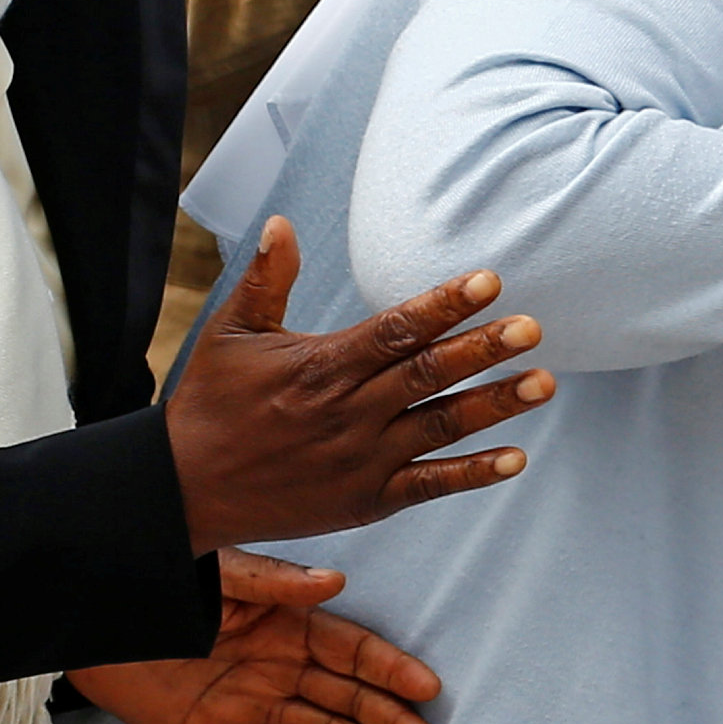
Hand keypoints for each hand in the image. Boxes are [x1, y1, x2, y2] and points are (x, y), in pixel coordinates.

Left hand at [67, 549, 447, 723]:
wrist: (97, 628)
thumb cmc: (164, 589)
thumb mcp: (219, 578)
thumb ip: (274, 583)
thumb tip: (336, 583)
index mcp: (289, 624)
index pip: (353, 651)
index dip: (390, 670)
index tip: (427, 689)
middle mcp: (282, 667)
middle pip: (349, 700)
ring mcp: (254, 704)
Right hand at [163, 217, 555, 556]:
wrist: (179, 492)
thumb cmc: (209, 405)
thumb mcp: (229, 335)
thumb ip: (266, 281)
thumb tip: (283, 223)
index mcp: (321, 367)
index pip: (395, 329)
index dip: (444, 304)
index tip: (489, 280)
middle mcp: (347, 413)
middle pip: (426, 375)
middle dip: (482, 349)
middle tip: (533, 327)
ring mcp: (360, 461)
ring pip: (439, 427)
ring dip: (494, 405)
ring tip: (543, 383)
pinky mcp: (365, 500)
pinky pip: (429, 486)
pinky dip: (473, 474)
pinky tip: (516, 459)